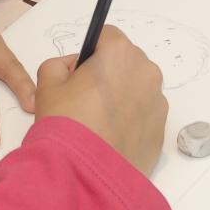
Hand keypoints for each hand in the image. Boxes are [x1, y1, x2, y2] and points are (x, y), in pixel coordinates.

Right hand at [35, 26, 167, 175]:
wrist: (84, 172)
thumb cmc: (66, 123)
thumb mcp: (47, 84)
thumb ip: (59, 65)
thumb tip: (74, 68)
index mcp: (120, 53)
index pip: (107, 36)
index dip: (91, 52)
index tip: (81, 71)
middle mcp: (146, 71)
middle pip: (127, 61)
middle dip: (110, 73)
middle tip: (86, 98)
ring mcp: (158, 101)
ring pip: (138, 88)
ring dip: (123, 96)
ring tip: (99, 121)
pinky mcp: (161, 128)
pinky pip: (145, 114)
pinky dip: (131, 120)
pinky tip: (110, 136)